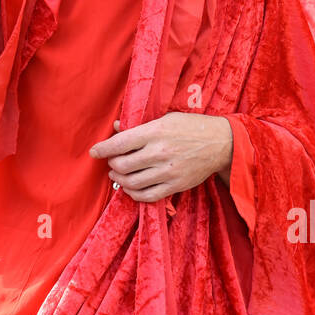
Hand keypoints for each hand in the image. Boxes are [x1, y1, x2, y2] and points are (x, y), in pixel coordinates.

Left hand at [90, 112, 232, 202]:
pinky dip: (134, 194)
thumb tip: (116, 127)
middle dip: (112, 165)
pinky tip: (131, 188)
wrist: (220, 143)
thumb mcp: (165, 118)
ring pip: (133, 183)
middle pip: (123, 165)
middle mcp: (160, 152)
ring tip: (118, 175)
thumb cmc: (191, 126)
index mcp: (155, 132)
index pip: (120, 143)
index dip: (103, 149)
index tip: (94, 152)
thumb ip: (139, 125)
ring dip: (120, 180)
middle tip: (111, 163)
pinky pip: (148, 196)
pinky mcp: (176, 185)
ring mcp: (168, 171)